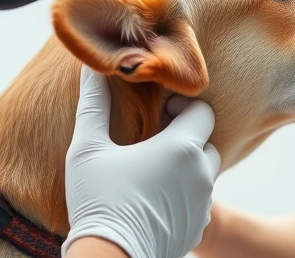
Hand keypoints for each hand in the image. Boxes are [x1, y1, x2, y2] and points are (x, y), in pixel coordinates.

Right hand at [62, 66, 220, 257]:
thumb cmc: (98, 200)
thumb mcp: (88, 148)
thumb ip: (93, 103)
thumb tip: (92, 67)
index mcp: (182, 147)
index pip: (203, 110)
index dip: (182, 106)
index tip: (158, 113)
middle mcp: (201, 174)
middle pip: (206, 141)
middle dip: (185, 136)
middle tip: (153, 140)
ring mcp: (202, 204)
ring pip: (204, 173)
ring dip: (185, 165)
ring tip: (151, 170)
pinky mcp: (197, 228)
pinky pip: (198, 201)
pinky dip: (183, 193)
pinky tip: (152, 197)